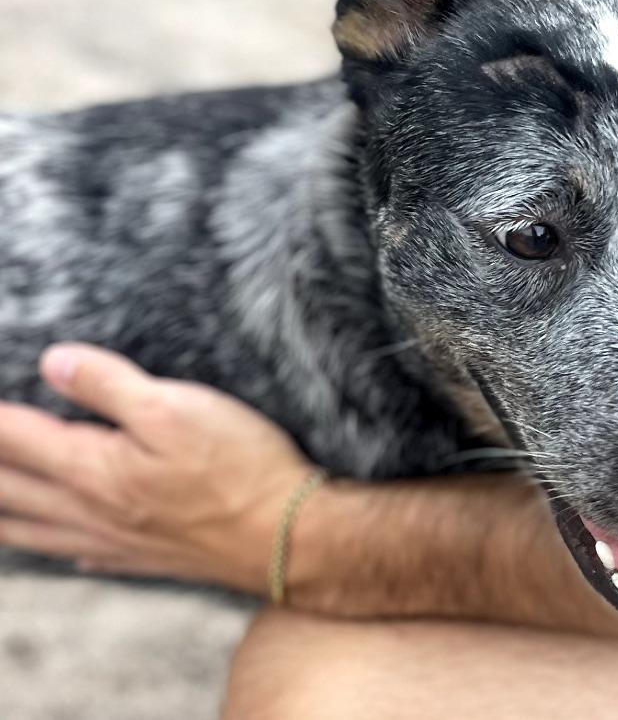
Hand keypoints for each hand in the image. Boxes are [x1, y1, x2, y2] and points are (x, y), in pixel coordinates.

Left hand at [0, 344, 313, 591]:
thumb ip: (109, 385)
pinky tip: (62, 549)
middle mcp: (92, 509)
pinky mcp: (145, 558)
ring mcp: (116, 539)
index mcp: (93, 468)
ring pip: (34, 531)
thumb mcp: (176, 408)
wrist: (286, 537)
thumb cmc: (237, 467)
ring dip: (0, 513)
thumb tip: (53, 362)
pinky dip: (55, 548)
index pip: (16, 437)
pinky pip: (81, 556)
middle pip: (10, 490)